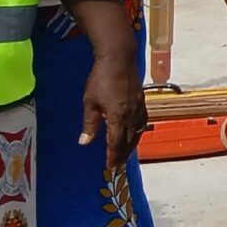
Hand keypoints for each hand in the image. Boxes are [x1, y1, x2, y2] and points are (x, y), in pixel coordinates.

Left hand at [82, 42, 146, 174]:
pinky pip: (142, 123)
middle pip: (129, 140)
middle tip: (118, 166)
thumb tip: (84, 142)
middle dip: (123, 154)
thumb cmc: (101, 79)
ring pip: (137, 132)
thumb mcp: (90, 102)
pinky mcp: (142, 102)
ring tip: (127, 154)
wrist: (119, 60)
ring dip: (132, 146)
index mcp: (118, 116)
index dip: (112, 155)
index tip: (110, 166)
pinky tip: (135, 133)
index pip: (116, 142)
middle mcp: (131, 115)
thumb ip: (89, 124)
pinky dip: (138, 132)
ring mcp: (139, 108)